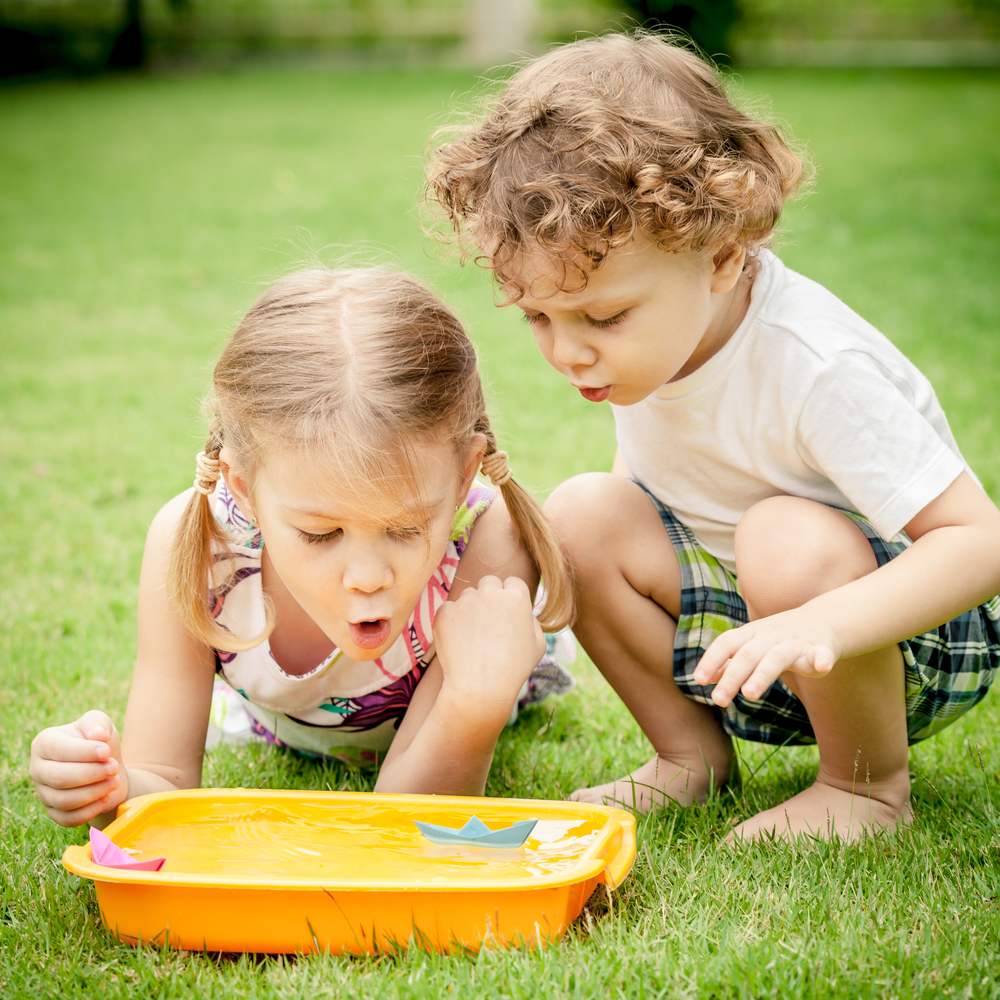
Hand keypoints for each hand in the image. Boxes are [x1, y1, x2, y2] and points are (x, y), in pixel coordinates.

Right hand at [29, 710, 128, 826]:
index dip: (84, 752)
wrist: (108, 768)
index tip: (106, 752)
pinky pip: (68, 819)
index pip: (59, 750)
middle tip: (114, 767)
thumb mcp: (101, 724)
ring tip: (115, 781)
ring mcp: (43, 793)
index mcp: (44, 743)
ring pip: (64, 801)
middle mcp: (38, 769)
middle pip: (60, 778)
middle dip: (92, 774)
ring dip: (95, 792)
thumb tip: (98, 735)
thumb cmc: (100, 743)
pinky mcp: (54, 812)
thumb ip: (98, 723)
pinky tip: (106, 797)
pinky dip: (90, 810)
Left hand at [433, 575, 545, 720]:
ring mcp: (465, 600)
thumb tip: (523, 611)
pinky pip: (448, 610)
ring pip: (467, 596)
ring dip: (470, 609)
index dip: (510, 598)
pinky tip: (459, 643)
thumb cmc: (513, 670)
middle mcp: (490, 592)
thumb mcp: (538, 645)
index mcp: (516, 596)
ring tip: (474, 640)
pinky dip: (451, 623)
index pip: (512, 583)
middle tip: (489, 624)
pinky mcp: (444, 612)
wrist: (480, 688)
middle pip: (489, 582)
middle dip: (489, 597)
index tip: (507, 615)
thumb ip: (532, 620)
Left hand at [692, 609, 840, 707]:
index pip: (727, 643)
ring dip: (762, 675)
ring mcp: (795, 642)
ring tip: (750, 694)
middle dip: (732, 677)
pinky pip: (822, 654)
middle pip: (747, 655)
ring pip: (777, 657)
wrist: (822, 621)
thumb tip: (705, 678)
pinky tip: (823, 667)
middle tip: (718, 700)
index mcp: (751, 634)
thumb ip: (730, 661)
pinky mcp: (821, 650)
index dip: (712, 660)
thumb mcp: (751, 644)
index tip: (698, 680)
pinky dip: (822, 659)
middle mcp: (770, 636)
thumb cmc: (779, 638)